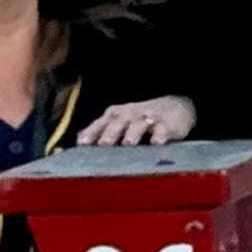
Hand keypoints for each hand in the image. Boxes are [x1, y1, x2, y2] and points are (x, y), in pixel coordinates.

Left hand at [78, 95, 194, 146]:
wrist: (176, 107)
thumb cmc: (140, 119)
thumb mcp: (119, 121)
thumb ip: (99, 130)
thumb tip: (75, 141)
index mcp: (116, 115)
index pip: (100, 123)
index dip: (91, 133)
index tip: (82, 143)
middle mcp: (130, 115)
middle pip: (118, 122)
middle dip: (111, 133)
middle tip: (103, 144)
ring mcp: (149, 118)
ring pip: (139, 124)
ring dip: (133, 133)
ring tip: (128, 143)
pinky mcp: (168, 124)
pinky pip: (164, 130)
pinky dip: (160, 136)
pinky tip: (157, 143)